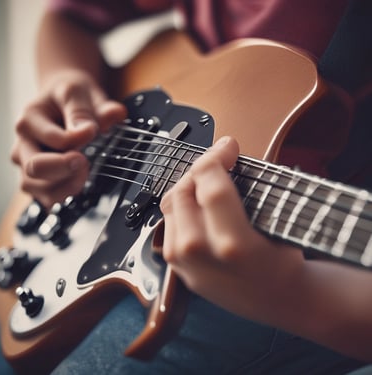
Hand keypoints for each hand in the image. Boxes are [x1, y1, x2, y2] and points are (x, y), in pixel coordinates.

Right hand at [11, 70, 125, 207]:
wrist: (63, 101)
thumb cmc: (68, 96)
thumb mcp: (77, 91)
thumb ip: (89, 107)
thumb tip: (114, 115)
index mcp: (29, 120)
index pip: (51, 139)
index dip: (76, 138)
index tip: (92, 131)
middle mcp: (24, 145)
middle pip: (35, 168)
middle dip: (65, 168)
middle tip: (85, 160)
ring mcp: (30, 165)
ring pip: (37, 188)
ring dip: (66, 186)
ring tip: (85, 171)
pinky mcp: (40, 180)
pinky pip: (47, 197)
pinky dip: (64, 195)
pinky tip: (79, 182)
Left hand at [160, 136, 302, 319]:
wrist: (277, 300)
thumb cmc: (283, 261)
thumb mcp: (277, 220)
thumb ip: (248, 186)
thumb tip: (224, 153)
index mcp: (233, 244)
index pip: (210, 186)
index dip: (216, 157)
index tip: (227, 147)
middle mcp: (201, 255)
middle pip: (183, 192)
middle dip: (200, 169)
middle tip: (218, 162)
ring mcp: (184, 263)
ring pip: (170, 205)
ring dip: (188, 185)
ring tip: (207, 179)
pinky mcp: (177, 267)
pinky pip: (169, 223)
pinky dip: (181, 206)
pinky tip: (197, 201)